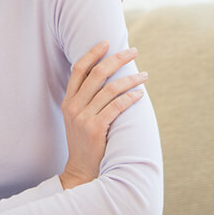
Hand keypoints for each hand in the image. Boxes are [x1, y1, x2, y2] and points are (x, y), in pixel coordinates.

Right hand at [60, 41, 146, 188]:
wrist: (81, 171)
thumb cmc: (84, 143)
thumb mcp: (77, 118)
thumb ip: (86, 99)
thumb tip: (106, 78)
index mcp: (68, 101)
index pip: (78, 69)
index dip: (92, 53)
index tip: (107, 42)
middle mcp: (74, 107)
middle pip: (96, 74)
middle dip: (117, 59)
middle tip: (133, 51)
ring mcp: (83, 118)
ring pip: (110, 89)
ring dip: (131, 79)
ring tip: (145, 75)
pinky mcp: (95, 129)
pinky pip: (116, 107)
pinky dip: (130, 97)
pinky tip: (140, 94)